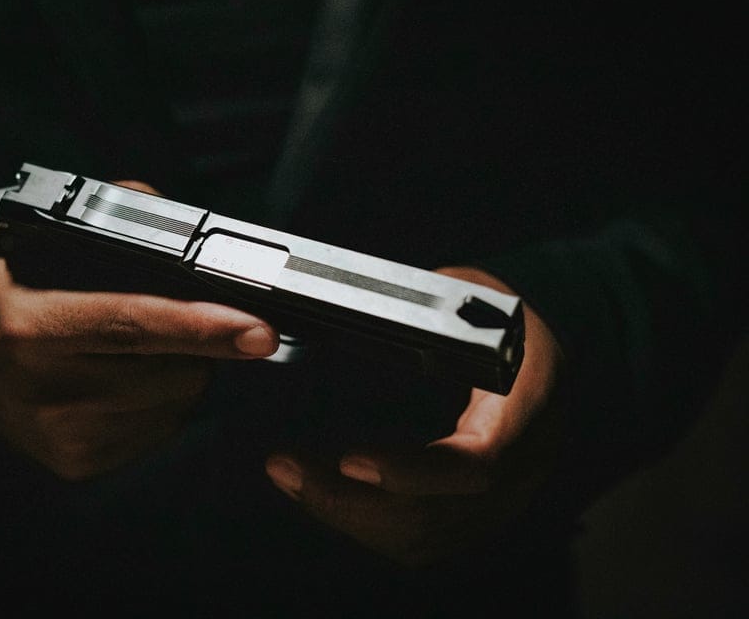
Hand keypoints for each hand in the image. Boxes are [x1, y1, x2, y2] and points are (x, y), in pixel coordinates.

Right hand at [0, 221, 278, 479]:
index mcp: (27, 326)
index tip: (258, 332)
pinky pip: (161, 427)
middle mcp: (44, 390)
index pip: (131, 324)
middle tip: (160, 312)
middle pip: (172, 367)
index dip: (200, 326)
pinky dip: (160, 398)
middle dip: (193, 337)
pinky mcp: (78, 463)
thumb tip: (181, 220)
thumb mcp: (25, 230)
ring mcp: (63, 435)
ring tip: (129, 345)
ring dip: (178, 367)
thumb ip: (109, 209)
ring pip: (177, 399)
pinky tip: (121, 377)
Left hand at [264, 266, 564, 566]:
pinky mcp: (475, 514)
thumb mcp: (476, 297)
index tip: (348, 461)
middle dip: (351, 502)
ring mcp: (502, 500)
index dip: (412, 472)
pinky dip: (363, 524)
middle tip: (287, 468)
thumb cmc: (507, 319)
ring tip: (292, 478)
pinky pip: (418, 539)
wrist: (549, 357)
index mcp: (530, 407)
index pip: (477, 463)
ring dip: (347, 517)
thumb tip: (363, 306)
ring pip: (421, 538)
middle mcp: (522, 466)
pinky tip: (322, 495)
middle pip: (436, 516)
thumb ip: (430, 311)